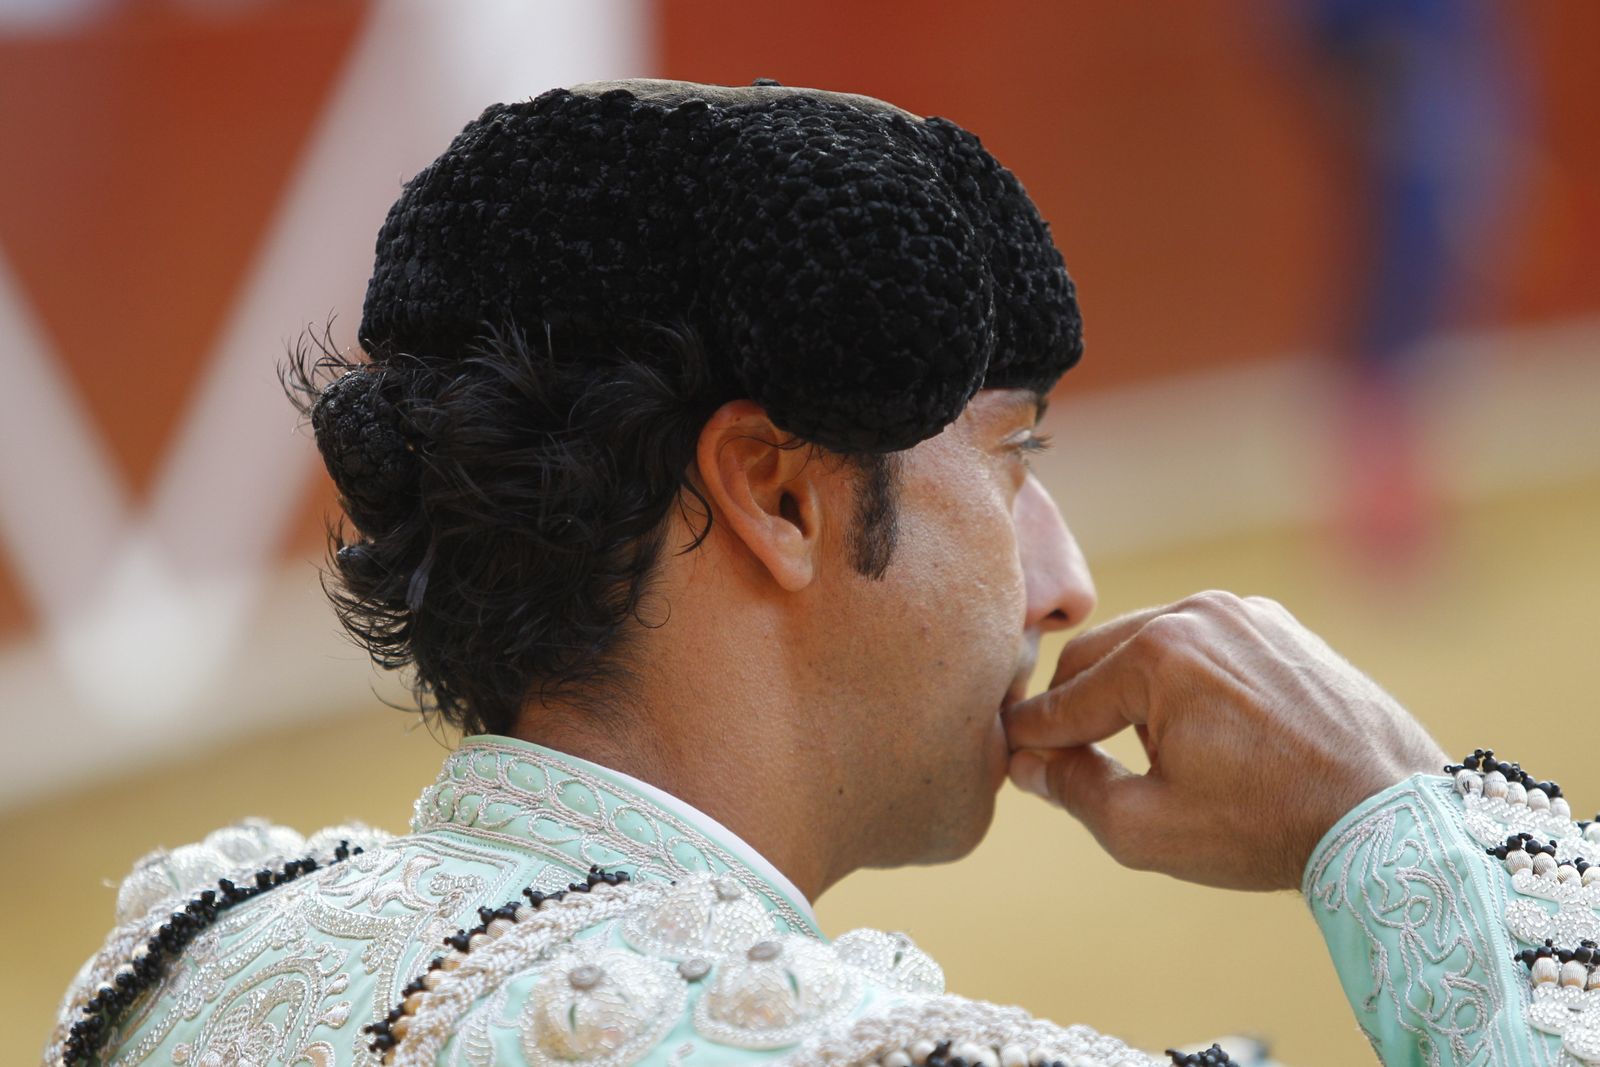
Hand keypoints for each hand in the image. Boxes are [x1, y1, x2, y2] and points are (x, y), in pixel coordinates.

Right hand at [1002, 590, 1447, 889]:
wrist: (1392, 817)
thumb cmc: (1268, 827)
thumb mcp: (1148, 829)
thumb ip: (1073, 789)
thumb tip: (1028, 764)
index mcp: (1158, 654)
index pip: (1061, 699)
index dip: (1028, 739)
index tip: (1007, 761)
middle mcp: (1197, 613)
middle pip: (1096, 656)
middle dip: (1074, 708)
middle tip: (1063, 758)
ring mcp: (1244, 612)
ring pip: (1148, 644)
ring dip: (1129, 691)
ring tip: (1145, 752)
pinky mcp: (1279, 626)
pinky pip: (1203, 643)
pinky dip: (1183, 679)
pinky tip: (1201, 730)